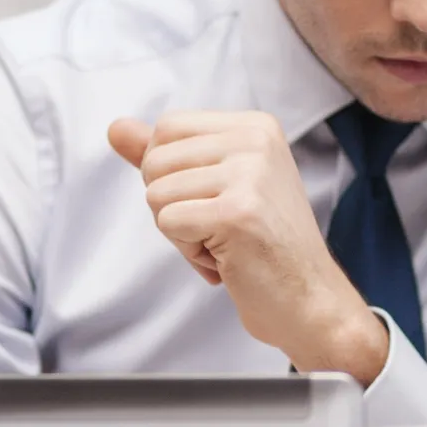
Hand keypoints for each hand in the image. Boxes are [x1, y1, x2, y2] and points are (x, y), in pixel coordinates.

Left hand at [107, 112, 387, 382]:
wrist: (310, 301)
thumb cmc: (263, 246)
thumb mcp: (216, 186)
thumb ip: (169, 155)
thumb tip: (115, 128)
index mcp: (255, 126)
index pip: (167, 128)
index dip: (171, 173)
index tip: (214, 200)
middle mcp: (256, 140)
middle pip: (155, 160)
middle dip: (172, 205)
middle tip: (219, 228)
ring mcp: (249, 175)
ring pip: (156, 194)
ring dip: (181, 232)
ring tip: (225, 243)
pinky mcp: (236, 213)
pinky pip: (168, 223)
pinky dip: (190, 252)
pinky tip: (228, 259)